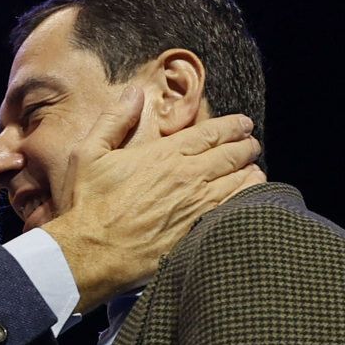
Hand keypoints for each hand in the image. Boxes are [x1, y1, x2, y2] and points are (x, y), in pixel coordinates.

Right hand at [41, 86, 265, 311]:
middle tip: (253, 145)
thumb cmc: (88, 204)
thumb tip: (135, 92)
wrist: (92, 253)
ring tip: (256, 169)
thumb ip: (114, 119)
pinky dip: (248, 199)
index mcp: (165, 154)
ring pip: (240, 183)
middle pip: (232, 155)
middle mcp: (188, 177)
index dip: (233, 126)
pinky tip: (251, 198)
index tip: (244, 124)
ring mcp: (197, 206)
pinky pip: (234, 210)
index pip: (211, 133)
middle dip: (247, 146)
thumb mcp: (89, 153)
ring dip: (252, 172)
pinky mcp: (199, 230)